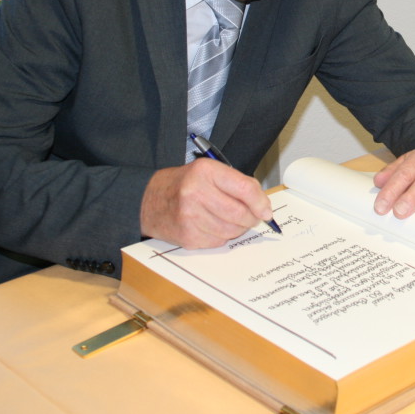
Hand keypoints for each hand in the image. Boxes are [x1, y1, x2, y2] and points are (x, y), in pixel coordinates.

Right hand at [140, 158, 273, 248]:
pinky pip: (218, 242)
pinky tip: (212, 226)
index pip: (245, 189)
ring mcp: (190, 217)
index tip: (266, 211)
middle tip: (252, 217)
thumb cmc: (183, 184)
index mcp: (206, 172)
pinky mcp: (188, 236)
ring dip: (237, 228)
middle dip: (252, 219)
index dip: (261, 203)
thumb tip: (263, 205)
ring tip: (228, 219)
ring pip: (231, 231)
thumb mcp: (208, 172)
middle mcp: (196, 193)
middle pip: (240, 214)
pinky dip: (222, 236)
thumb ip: (237, 183)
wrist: (148, 200)